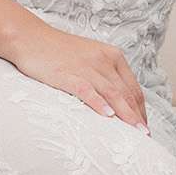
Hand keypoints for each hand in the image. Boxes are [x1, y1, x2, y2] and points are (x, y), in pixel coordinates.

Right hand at [11, 23, 150, 131]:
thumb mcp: (90, 59)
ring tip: (135, 133)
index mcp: (112, 57)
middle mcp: (103, 60)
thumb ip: (106, 76)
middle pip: (127, 93)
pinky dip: (99, 104)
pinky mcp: (68, 74)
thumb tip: (118, 102)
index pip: (133, 88)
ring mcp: (86, 67)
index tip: (144, 126)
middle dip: (138, 117)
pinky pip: (87, 91)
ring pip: (113, 94)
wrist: (30, 37)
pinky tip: (108, 116)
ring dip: (126, 115)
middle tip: (145, 137)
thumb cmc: (59, 52)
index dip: (141, 110)